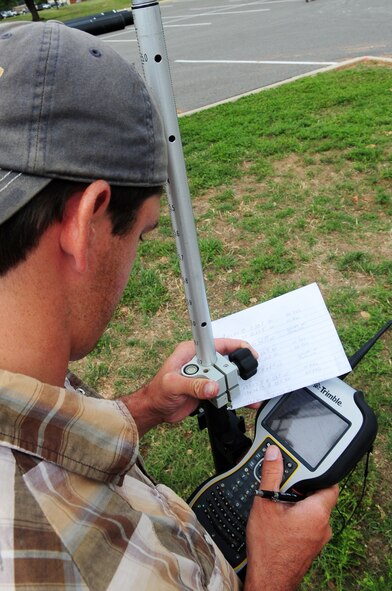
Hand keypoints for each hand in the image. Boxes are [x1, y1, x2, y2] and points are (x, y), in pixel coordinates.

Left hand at [122, 338, 257, 436]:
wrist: (155, 409)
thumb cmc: (157, 392)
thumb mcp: (173, 385)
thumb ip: (193, 385)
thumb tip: (214, 386)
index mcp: (191, 352)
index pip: (216, 344)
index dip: (234, 345)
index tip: (248, 350)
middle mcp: (200, 361)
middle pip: (226, 361)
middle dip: (238, 370)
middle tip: (243, 380)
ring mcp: (205, 375)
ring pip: (227, 376)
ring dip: (239, 384)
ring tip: (251, 394)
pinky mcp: (207, 388)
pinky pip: (224, 390)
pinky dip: (235, 395)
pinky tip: (245, 401)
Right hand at [244, 445, 338, 590]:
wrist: (269, 579)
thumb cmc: (269, 547)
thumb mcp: (266, 503)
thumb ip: (271, 475)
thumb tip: (275, 453)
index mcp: (318, 511)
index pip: (329, 483)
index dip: (315, 473)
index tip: (301, 469)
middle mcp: (323, 525)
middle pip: (319, 496)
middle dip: (301, 489)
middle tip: (282, 486)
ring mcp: (318, 538)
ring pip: (312, 511)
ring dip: (297, 504)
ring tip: (277, 503)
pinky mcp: (311, 546)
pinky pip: (307, 524)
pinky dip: (296, 518)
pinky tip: (278, 520)